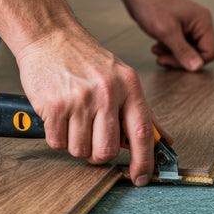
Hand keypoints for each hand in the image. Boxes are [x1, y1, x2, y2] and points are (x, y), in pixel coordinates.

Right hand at [14, 26, 159, 186]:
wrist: (50, 36)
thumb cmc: (86, 59)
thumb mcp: (122, 78)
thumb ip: (142, 112)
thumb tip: (163, 139)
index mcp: (129, 87)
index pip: (142, 133)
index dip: (144, 161)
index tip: (141, 177)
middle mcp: (108, 93)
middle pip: (107, 150)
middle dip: (98, 155)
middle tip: (93, 141)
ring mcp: (80, 99)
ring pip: (80, 150)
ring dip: (75, 144)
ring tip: (74, 122)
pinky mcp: (55, 105)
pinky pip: (58, 142)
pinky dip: (56, 137)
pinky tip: (59, 118)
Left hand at [126, 0, 213, 70]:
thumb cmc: (151, 6)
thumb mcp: (167, 32)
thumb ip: (183, 51)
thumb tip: (197, 67)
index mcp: (203, 22)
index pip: (209, 52)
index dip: (193, 62)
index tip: (173, 62)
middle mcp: (200, 24)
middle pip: (199, 53)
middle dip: (179, 59)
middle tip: (162, 58)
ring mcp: (191, 26)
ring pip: (189, 51)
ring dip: (172, 55)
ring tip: (157, 51)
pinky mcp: (181, 28)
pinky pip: (181, 46)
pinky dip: (169, 49)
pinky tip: (157, 46)